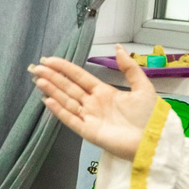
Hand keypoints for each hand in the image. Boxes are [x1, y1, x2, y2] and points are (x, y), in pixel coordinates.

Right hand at [28, 54, 155, 162]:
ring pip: (66, 101)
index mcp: (105, 92)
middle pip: (69, 87)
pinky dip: (59, 111)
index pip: (80, 77)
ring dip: (52, 91)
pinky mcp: (88, 131)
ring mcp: (89, 117)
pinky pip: (70, 119)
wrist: (152, 140)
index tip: (51, 60)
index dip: (65, 68)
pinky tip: (48, 101)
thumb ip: (129, 68)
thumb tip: (118, 48)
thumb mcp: (143, 86)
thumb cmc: (149, 116)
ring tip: (38, 80)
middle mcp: (93, 103)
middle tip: (37, 68)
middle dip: (53, 77)